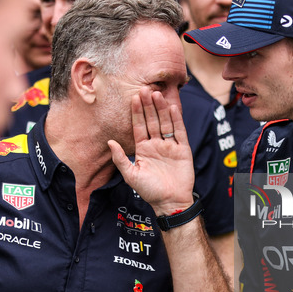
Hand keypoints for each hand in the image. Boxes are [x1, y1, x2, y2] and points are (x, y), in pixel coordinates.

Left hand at [108, 88, 194, 214]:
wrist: (170, 202)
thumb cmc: (150, 191)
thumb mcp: (131, 175)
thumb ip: (121, 158)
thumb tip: (110, 142)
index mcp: (143, 149)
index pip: (139, 127)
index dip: (137, 113)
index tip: (134, 98)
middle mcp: (156, 145)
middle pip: (152, 121)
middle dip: (148, 106)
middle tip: (145, 89)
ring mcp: (170, 146)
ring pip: (165, 123)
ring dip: (161, 109)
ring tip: (157, 94)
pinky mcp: (182, 150)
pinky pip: (179, 131)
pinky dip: (176, 120)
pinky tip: (172, 108)